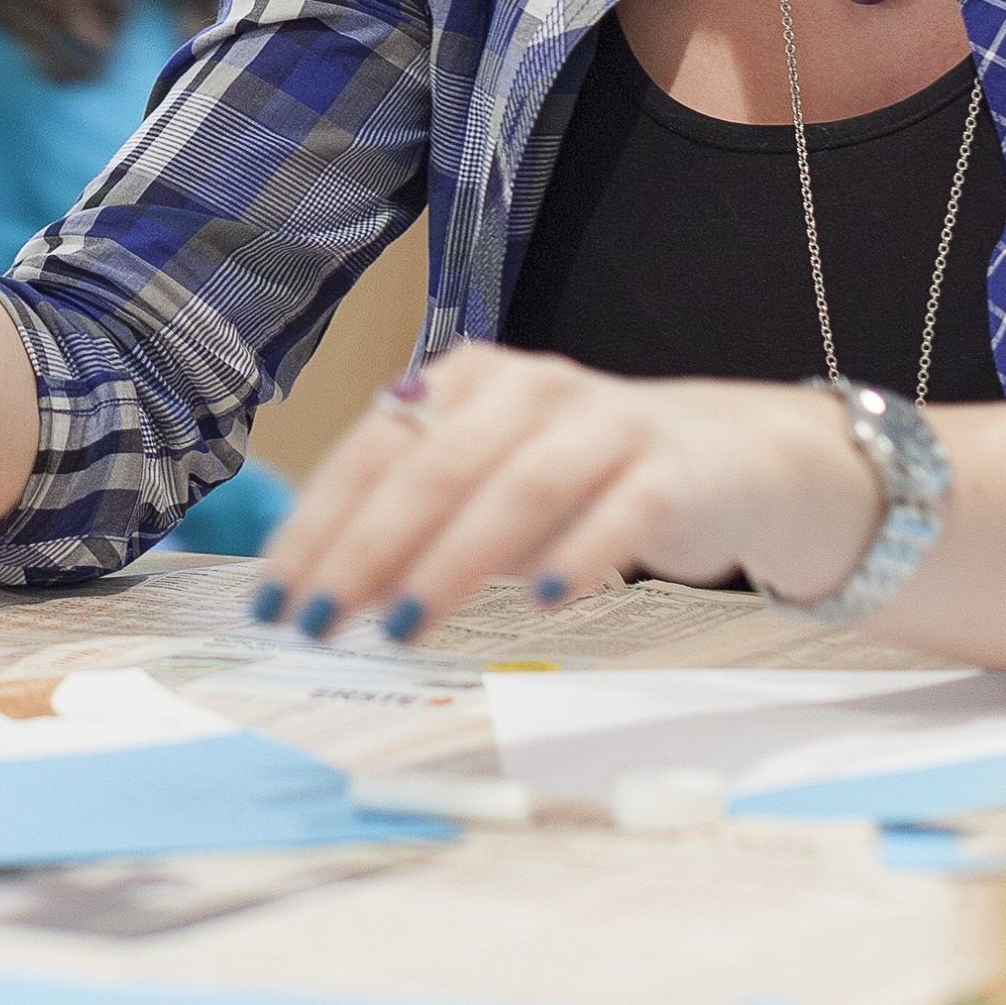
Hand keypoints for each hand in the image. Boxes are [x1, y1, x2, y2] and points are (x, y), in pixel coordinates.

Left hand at [257, 344, 880, 637]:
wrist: (731, 458)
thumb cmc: (583, 478)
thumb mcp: (489, 483)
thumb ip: (416, 518)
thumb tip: (318, 584)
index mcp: (466, 381)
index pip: (373, 449)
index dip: (318, 524)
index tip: (274, 594)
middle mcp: (528, 388)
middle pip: (434, 467)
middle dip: (364, 549)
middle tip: (319, 622)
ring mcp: (605, 423)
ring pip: (518, 486)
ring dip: (452, 561)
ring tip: (402, 625)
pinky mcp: (673, 469)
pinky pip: (624, 508)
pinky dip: (581, 552)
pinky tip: (543, 600)